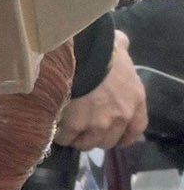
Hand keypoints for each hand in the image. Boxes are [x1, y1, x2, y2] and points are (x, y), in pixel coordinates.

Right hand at [54, 31, 148, 150]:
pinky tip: (55, 121)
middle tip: (84, 126)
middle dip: (96, 136)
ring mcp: (97, 125)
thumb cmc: (103, 47)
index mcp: (135, 100)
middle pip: (108, 141)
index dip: (123, 135)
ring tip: (67, 124)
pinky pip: (65, 138)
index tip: (113, 134)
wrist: (81, 55)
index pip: (135, 130)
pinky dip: (59, 133)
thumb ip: (123, 52)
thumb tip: (121, 45)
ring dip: (76, 137)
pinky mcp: (75, 128)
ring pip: (85, 143)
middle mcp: (120, 117)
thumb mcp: (121, 46)